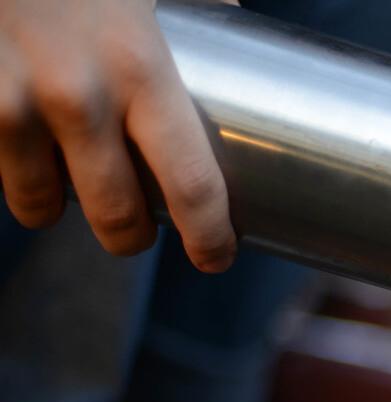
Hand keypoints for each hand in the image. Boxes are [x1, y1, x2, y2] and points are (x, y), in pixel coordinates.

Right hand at [0, 0, 234, 270]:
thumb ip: (195, 7)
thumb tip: (237, 30)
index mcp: (142, 67)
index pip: (192, 187)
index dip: (208, 238)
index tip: (216, 256)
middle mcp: (76, 97)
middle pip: (117, 219)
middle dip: (130, 234)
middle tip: (136, 227)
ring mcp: (5, 104)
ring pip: (37, 205)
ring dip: (55, 203)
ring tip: (67, 179)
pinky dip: (2, 165)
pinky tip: (16, 139)